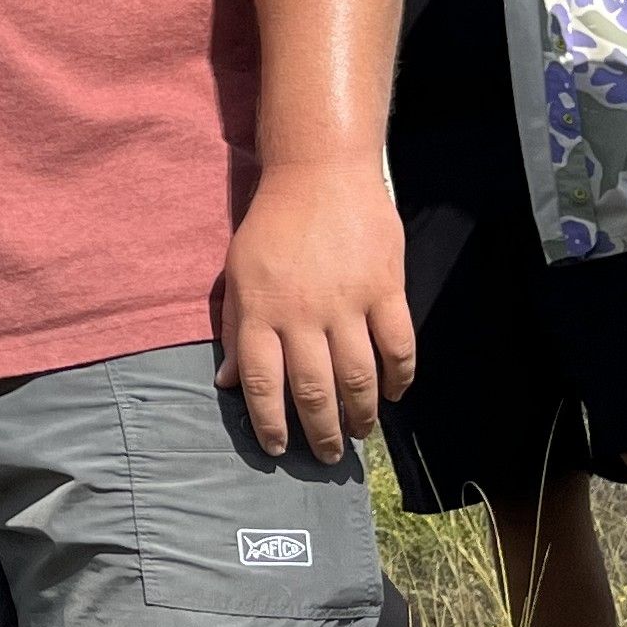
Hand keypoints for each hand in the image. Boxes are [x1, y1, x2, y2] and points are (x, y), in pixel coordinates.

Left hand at [215, 160, 413, 461]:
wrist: (320, 171)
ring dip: (360, 414)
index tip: (277, 448)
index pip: (262, 383)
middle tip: (326, 455)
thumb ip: (236, 328)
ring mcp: (347, 302)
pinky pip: (397, 346)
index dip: (270, 422)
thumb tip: (227, 384)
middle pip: (313, 389)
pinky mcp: (386, 288)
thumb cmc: (273, 223)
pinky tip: (393, 394)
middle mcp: (302, 313)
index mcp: (261, 311)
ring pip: (358, 377)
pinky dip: (399, 377)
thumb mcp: (239, 273)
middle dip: (320, 431)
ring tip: (359, 433)